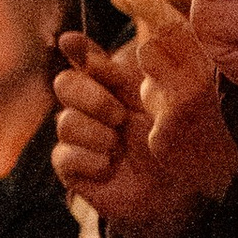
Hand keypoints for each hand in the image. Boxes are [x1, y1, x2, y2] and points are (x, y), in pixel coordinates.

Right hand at [51, 31, 202, 237]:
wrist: (173, 195)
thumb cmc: (167, 146)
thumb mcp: (154, 106)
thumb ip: (127, 74)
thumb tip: (99, 44)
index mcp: (110, 87)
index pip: (85, 59)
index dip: (77, 49)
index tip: (71, 42)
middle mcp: (88, 108)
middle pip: (65, 84)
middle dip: (91, 97)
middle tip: (119, 116)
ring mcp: (77, 138)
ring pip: (65, 122)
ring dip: (97, 134)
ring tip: (119, 146)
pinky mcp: (71, 168)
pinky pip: (64, 155)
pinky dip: (91, 160)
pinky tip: (110, 167)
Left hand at [128, 0, 237, 202]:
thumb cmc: (236, 112)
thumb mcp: (222, 73)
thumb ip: (195, 50)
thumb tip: (157, 22)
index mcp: (214, 62)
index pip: (174, 26)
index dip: (149, 5)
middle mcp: (197, 80)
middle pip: (149, 52)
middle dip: (157, 62)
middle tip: (179, 78)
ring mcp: (178, 108)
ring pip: (147, 85)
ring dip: (159, 93)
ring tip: (189, 111)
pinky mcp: (165, 134)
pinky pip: (152, 119)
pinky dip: (165, 126)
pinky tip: (189, 137)